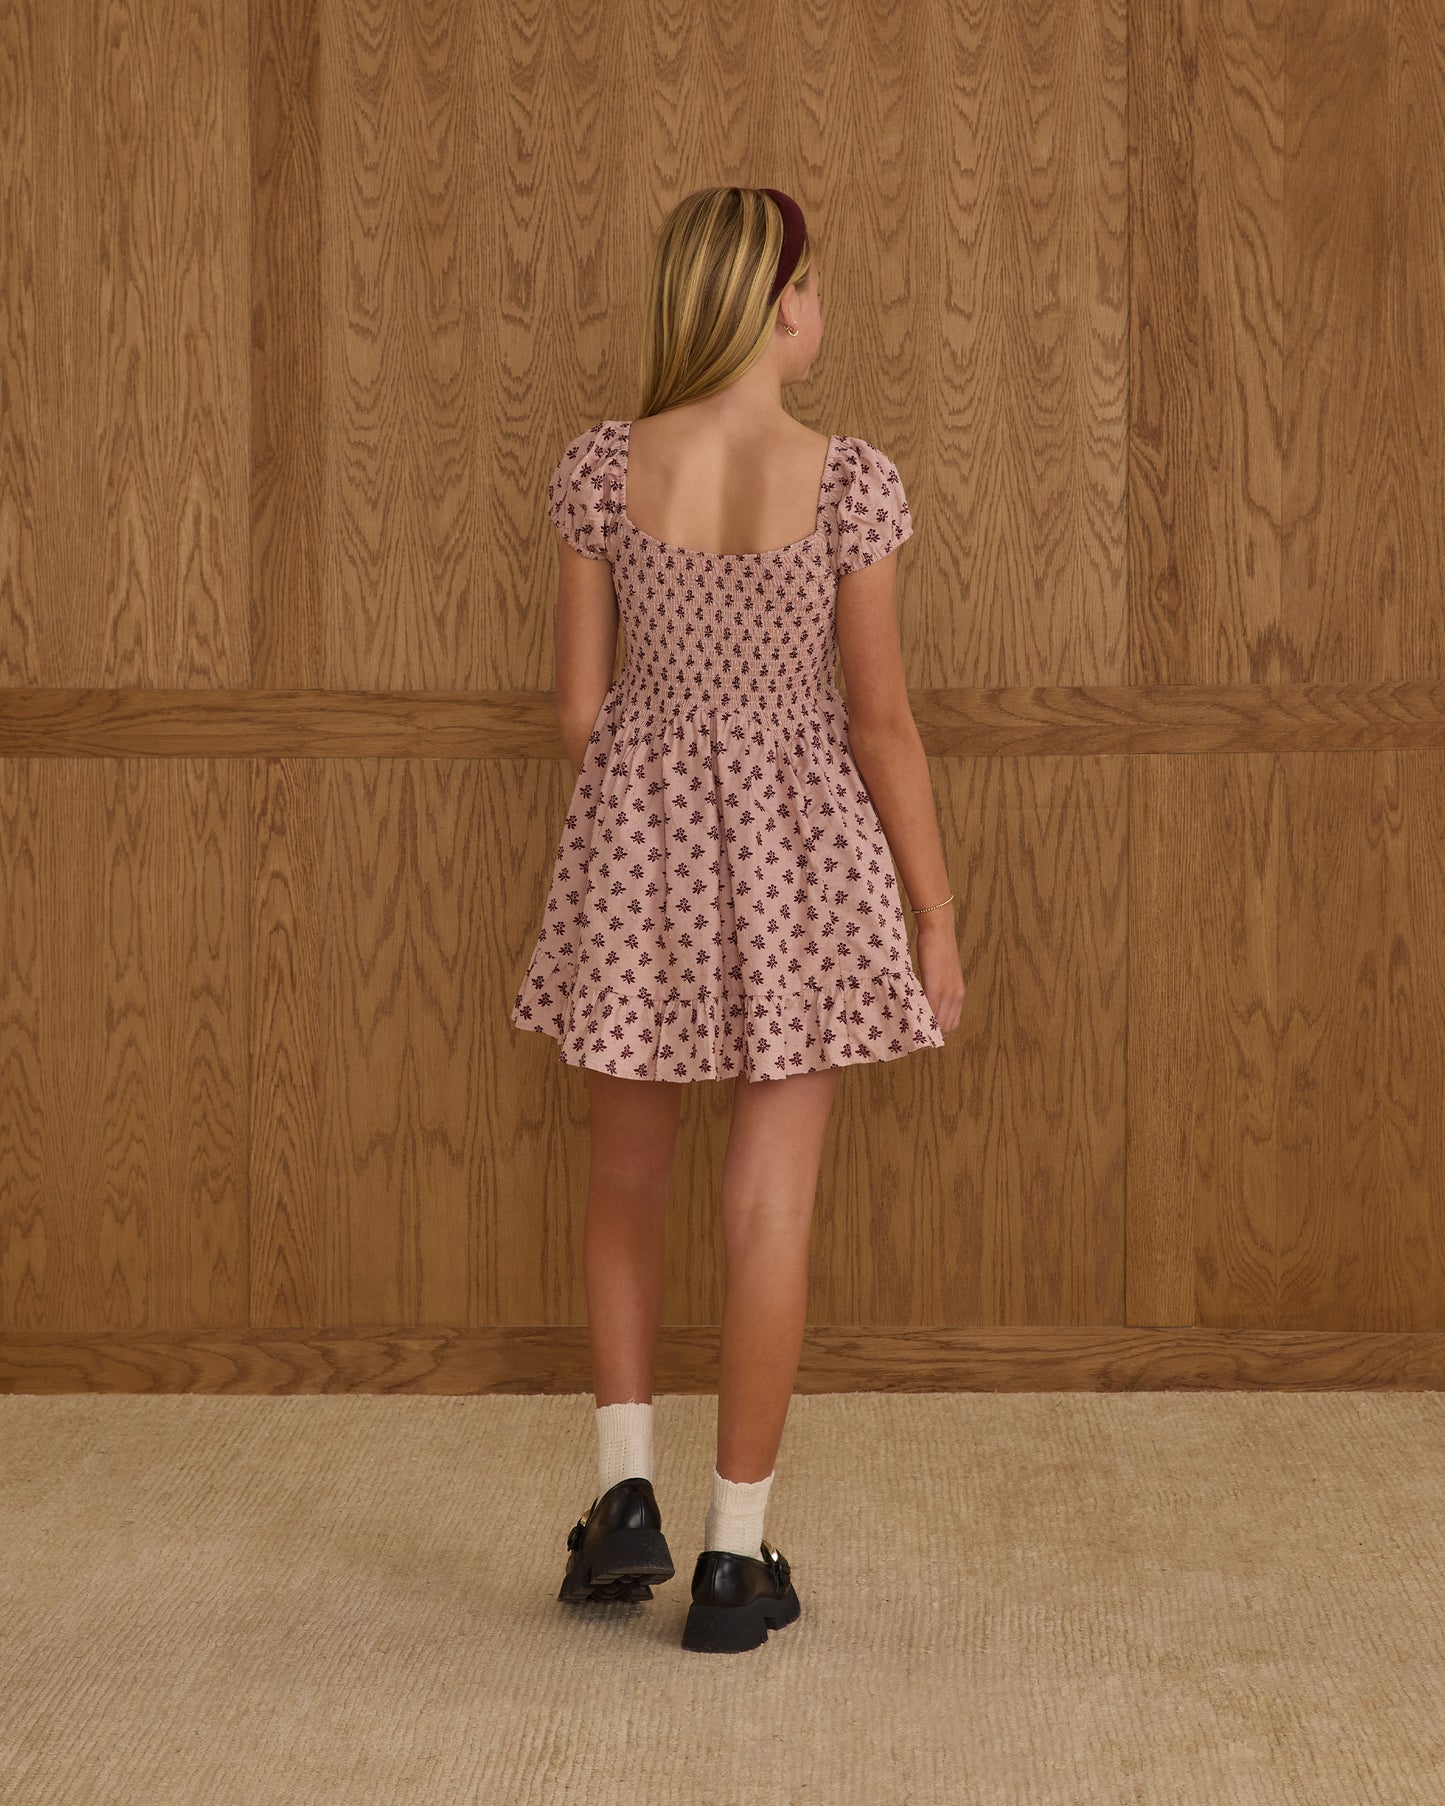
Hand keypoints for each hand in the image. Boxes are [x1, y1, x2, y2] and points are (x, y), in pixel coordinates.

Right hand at [914, 911, 965, 1032]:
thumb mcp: (943, 974)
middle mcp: (956, 996)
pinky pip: (929, 1009)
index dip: (939, 1032)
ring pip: (938, 1022)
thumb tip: (926, 1004)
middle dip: (931, 1034)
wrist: (939, 931)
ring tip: (911, 1029)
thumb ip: (938, 990)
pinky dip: (921, 1017)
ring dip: (926, 1028)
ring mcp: (947, 992)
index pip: (952, 1024)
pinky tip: (910, 1018)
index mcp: (959, 994)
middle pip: (945, 1027)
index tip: (925, 1034)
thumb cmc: (937, 949)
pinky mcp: (935, 986)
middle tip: (915, 1034)